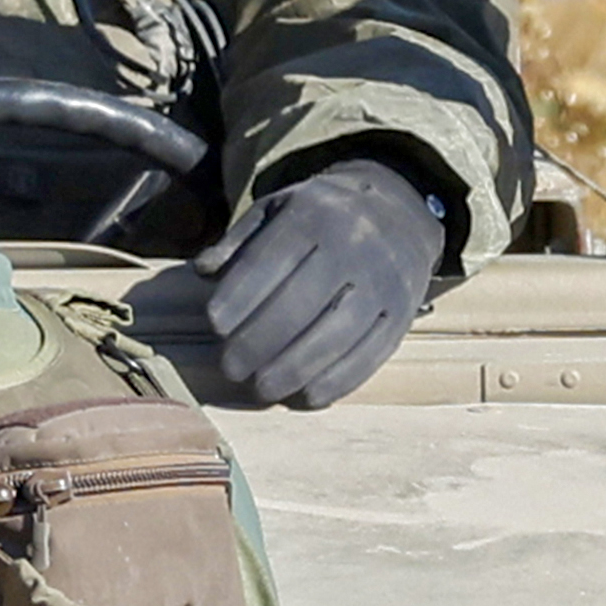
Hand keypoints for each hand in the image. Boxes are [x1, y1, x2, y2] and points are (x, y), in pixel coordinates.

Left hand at [187, 155, 453, 409]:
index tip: (215, 326)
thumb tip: (203, 272)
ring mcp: (384, 282)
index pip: (269, 261)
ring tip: (261, 388)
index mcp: (313, 216)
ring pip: (335, 335)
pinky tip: (306, 396)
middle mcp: (353, 247)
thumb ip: (237, 242)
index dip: (239, 298)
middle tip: (231, 368)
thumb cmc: (319, 218)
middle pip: (300, 305)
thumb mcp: (276, 209)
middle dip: (258, 343)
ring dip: (293, 370)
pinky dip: (337, 381)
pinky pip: (370, 354)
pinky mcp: (402, 314)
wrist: (399, 209)